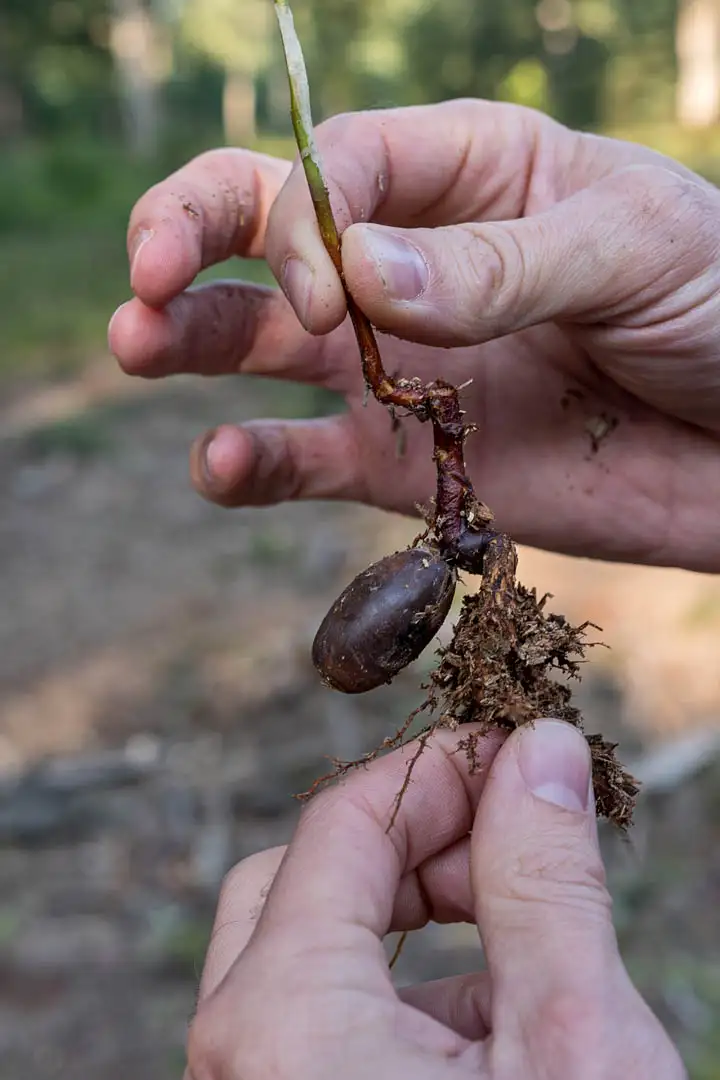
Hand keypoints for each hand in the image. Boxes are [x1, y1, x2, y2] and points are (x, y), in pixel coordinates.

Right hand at [109, 100, 719, 570]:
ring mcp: (398, 366)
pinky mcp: (405, 462)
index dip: (301, 226)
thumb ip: (497, 263)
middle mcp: (410, 264)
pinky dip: (252, 464)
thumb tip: (355, 274)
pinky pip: (304, 460)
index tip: (330, 297)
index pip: (332, 169)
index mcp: (465, 174)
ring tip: (135, 348)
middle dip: (189, 241)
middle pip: (261, 233)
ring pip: (260, 345)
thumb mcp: (632, 248)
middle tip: (146, 279)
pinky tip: (216, 467)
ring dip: (188, 343)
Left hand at [184, 721, 684, 1079]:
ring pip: (309, 944)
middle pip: (302, 873)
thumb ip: (547, 883)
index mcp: (284, 1017)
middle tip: (511, 841)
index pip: (343, 820)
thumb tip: (540, 750)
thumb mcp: (574, 1045)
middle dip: (411, 839)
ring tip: (522, 929)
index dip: (441, 773)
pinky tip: (495, 1015)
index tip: (519, 759)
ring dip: (413, 913)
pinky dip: (403, 990)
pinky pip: (320, 1020)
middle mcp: (239, 1052)